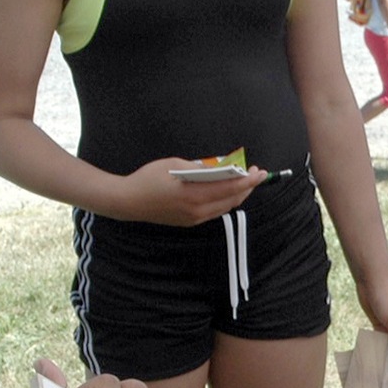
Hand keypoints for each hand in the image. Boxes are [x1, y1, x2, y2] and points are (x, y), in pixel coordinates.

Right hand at [116, 157, 263, 225]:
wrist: (128, 203)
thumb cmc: (148, 179)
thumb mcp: (174, 165)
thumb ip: (199, 167)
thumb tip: (219, 167)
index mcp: (193, 196)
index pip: (229, 189)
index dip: (248, 180)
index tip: (259, 173)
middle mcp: (197, 211)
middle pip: (231, 200)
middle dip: (246, 187)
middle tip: (255, 173)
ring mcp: (194, 219)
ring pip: (225, 207)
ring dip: (237, 194)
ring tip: (244, 180)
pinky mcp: (190, 222)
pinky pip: (215, 211)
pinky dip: (224, 200)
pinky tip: (227, 189)